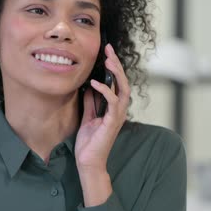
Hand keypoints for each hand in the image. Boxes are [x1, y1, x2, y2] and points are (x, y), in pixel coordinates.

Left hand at [75, 43, 130, 172]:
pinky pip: (112, 103)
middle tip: (108, 49)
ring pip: (123, 89)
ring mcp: (117, 116)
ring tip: (108, 60)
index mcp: (113, 107)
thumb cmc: (89, 142)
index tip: (106, 52)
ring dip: (116, 73)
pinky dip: (105, 91)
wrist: (88, 161)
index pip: (117, 83)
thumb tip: (89, 86)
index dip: (113, 67)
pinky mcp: (112, 123)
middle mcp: (119, 110)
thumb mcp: (87, 116)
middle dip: (116, 64)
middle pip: (123, 82)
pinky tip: (95, 83)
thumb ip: (91, 101)